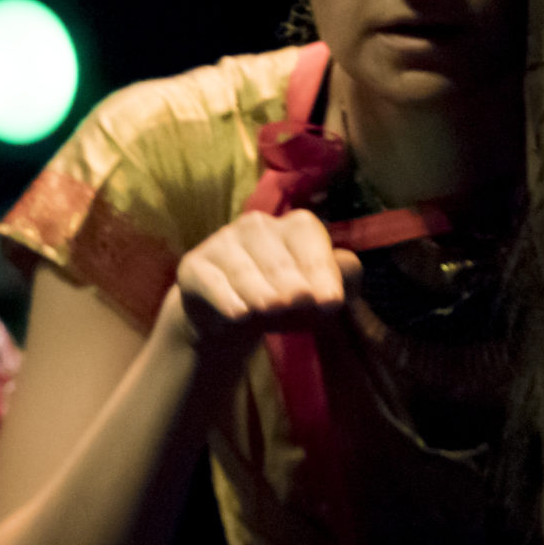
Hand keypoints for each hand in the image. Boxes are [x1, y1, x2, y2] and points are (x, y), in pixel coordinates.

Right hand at [164, 211, 361, 355]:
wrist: (229, 318)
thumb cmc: (283, 301)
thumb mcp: (316, 294)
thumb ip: (342, 279)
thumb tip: (349, 271)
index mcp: (292, 227)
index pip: (308, 238)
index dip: (320, 268)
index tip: (332, 302)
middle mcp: (256, 226)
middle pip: (276, 257)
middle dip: (290, 282)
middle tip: (298, 303)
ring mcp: (222, 243)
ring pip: (242, 268)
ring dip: (258, 290)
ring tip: (270, 310)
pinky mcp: (194, 267)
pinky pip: (210, 281)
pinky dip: (225, 298)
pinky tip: (238, 315)